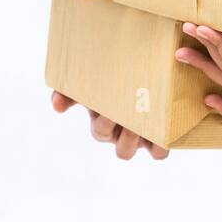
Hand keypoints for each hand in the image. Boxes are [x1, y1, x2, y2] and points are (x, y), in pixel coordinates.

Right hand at [50, 90, 169, 160]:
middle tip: (129, 119)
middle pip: (122, 150)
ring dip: (141, 142)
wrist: (142, 69)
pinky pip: (160, 152)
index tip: (108, 111)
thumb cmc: (110, 80)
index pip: (100, 132)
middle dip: (125, 136)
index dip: (103, 125)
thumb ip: (69, 91)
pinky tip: (166, 127)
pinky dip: (162, 144)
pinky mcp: (162, 138)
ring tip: (146, 125)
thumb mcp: (89, 84)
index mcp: (104, 124)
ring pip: (141, 152)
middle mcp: (122, 135)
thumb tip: (56, 105)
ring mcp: (142, 139)